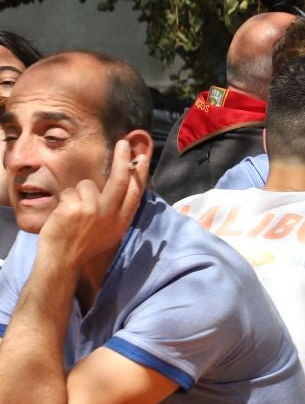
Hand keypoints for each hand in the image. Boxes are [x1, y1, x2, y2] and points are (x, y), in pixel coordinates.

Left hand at [37, 140, 145, 268]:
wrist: (62, 260)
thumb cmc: (83, 245)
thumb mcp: (109, 233)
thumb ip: (116, 212)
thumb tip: (121, 188)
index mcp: (122, 220)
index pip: (136, 192)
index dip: (141, 173)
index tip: (143, 157)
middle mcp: (111, 214)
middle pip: (121, 179)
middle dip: (123, 159)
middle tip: (123, 143)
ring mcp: (94, 210)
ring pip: (87, 185)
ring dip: (77, 194)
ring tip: (72, 212)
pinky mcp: (76, 207)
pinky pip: (69, 193)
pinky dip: (64, 201)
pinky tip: (63, 216)